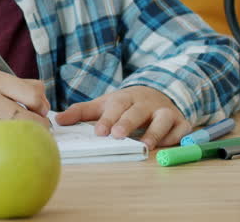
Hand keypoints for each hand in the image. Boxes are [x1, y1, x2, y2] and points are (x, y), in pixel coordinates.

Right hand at [0, 70, 50, 134]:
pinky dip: (11, 140)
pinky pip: (1, 140)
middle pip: (27, 118)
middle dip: (40, 125)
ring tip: (27, 132)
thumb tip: (45, 105)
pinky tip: (11, 138)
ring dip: (26, 135)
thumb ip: (24, 86)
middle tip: (42, 126)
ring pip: (15, 132)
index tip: (41, 109)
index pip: (32, 95)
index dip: (43, 105)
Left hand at [54, 85, 189, 150]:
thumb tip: (58, 121)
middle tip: (117, 135)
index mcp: (125, 98)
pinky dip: (175, 137)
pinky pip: (180, 129)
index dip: (108, 118)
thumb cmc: (125, 105)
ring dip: (155, 131)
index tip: (99, 132)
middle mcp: (146, 103)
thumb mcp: (104, 104)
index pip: (116, 106)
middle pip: (137, 111)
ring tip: (145, 145)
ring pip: (163, 119)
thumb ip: (81, 113)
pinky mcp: (181, 122)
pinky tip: (166, 145)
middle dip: (127, 122)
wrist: (157, 92)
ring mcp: (165, 112)